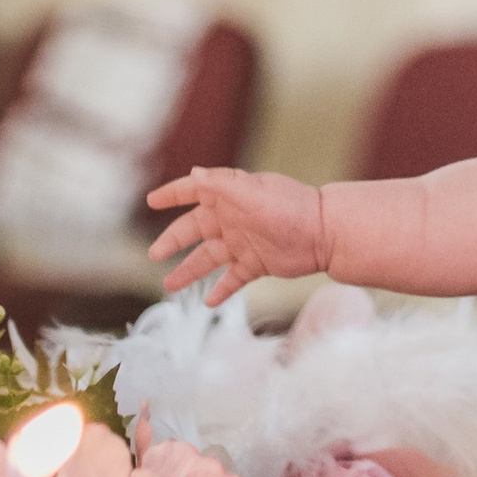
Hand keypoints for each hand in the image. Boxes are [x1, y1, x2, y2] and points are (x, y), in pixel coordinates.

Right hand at [149, 165, 326, 302]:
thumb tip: (194, 173)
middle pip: (193, 229)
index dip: (172, 195)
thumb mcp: (252, 192)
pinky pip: (232, 278)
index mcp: (229, 197)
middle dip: (172, 241)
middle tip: (154, 254)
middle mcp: (232, 219)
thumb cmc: (290, 208)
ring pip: (208, 258)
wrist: (324, 234)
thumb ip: (221, 184)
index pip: (193, 191)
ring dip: (188, 271)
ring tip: (169, 285)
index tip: (152, 201)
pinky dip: (221, 289)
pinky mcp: (256, 264)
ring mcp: (243, 243)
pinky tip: (208, 302)